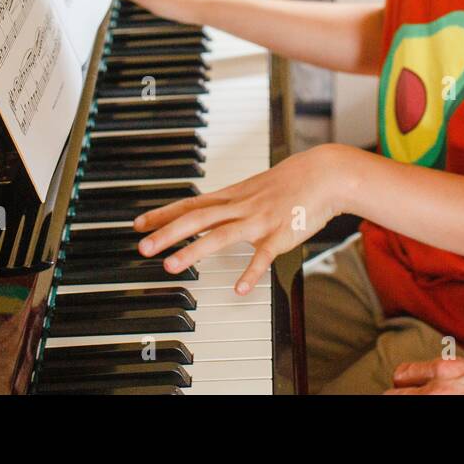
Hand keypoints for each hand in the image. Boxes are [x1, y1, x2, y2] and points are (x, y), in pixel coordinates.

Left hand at [133, 144, 350, 293]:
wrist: (325, 174)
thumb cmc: (293, 181)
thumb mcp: (256, 186)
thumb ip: (234, 201)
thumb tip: (213, 210)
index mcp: (233, 196)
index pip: (190, 204)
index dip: (162, 214)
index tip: (138, 224)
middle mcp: (241, 207)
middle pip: (196, 219)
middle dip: (166, 233)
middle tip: (143, 248)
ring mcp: (260, 221)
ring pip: (220, 236)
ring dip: (193, 252)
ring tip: (171, 266)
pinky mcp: (281, 235)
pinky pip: (263, 256)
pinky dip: (251, 273)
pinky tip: (239, 289)